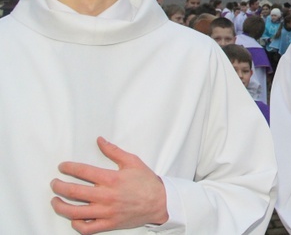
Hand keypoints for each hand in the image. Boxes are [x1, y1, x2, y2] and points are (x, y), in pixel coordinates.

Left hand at [50, 137, 167, 233]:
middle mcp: (106, 196)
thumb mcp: (133, 161)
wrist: (160, 202)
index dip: (68, 168)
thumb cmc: (146, 182)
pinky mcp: (109, 224)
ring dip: (60, 206)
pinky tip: (73, 218)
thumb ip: (114, 151)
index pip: (83, 171)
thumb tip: (100, 141)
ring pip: (75, 212)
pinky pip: (86, 228)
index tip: (62, 167)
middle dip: (58, 186)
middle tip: (55, 183)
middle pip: (73, 192)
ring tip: (55, 201)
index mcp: (112, 179)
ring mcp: (106, 212)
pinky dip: (76, 224)